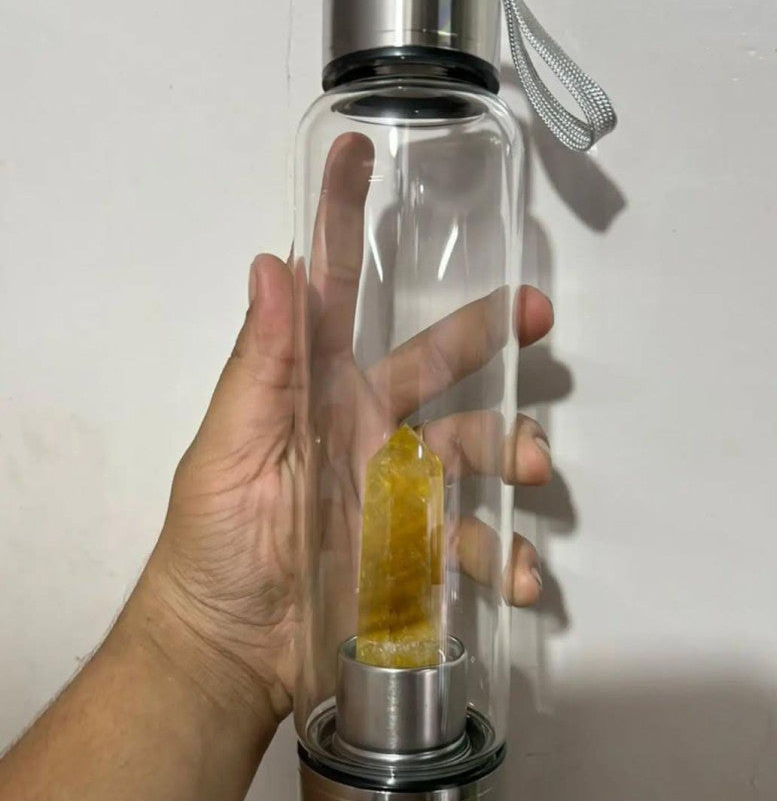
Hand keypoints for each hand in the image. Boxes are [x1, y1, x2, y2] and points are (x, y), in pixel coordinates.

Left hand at [132, 134, 553, 734]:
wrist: (230, 648)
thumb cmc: (213, 545)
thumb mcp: (229, 452)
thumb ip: (260, 368)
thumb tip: (270, 264)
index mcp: (321, 391)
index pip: (336, 294)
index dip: (346, 224)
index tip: (359, 152)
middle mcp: (370, 427)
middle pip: (442, 363)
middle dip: (491, 332)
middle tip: (538, 316)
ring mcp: (402, 488)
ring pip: (477, 449)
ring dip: (514, 450)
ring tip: (532, 466)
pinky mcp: (422, 549)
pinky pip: (478, 542)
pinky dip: (506, 556)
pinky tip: (519, 576)